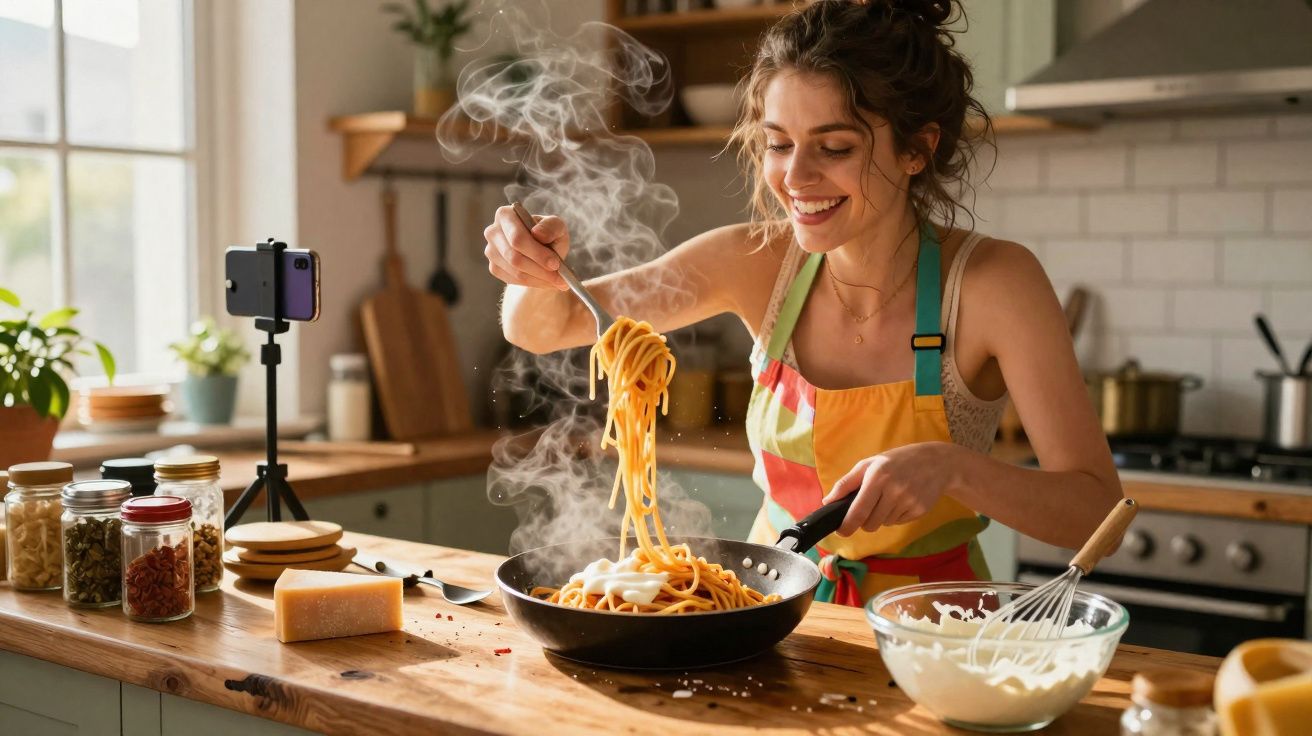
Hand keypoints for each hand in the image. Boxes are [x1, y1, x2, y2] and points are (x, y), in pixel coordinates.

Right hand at [483, 205, 569, 290]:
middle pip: (514, 257)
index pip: (517, 238)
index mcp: (506, 215)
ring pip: (515, 272)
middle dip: (540, 269)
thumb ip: (551, 226)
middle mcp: (493, 232)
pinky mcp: (494, 267)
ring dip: (539, 279)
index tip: (555, 264)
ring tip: (557, 280)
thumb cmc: (549, 235)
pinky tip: (545, 281)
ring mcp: (491, 251)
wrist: (541, 252)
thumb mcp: (557, 227)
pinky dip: (533, 283)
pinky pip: (513, 280)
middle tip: (560, 277)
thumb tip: (537, 233)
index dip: (537, 253)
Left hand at [822, 442, 956, 535]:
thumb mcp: (869, 464)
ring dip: (881, 516)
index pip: (858, 511)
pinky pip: (898, 522)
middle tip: (870, 505)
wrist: (936, 462)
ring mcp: (908, 502)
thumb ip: (846, 483)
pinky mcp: (919, 511)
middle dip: (865, 520)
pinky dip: (895, 515)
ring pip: (883, 524)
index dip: (846, 526)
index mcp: (877, 478)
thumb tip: (827, 501)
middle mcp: (893, 491)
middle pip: (870, 523)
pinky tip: (902, 499)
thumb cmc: (897, 461)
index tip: (841, 531)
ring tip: (889, 497)